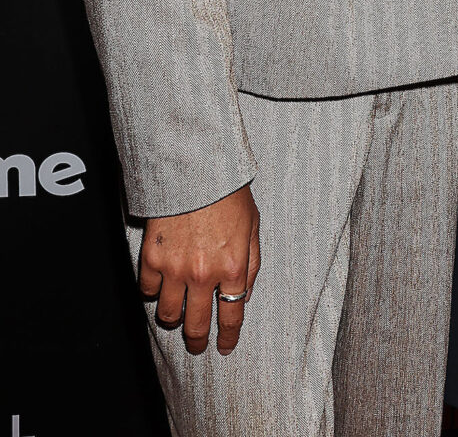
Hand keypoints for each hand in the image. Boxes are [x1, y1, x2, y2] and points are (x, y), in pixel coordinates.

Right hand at [138, 183, 260, 355]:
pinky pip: (148, 290)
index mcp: (234, 266)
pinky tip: (160, 287)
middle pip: (196, 325)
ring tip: (177, 317)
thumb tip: (244, 294)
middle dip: (197, 340)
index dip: (227, 337)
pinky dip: (153, 292)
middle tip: (197, 345)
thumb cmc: (229, 192)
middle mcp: (204, 273)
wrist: (197, 167)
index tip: (224, 347)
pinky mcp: (152, 257)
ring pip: (169, 314)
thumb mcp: (253, 226)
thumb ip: (251, 264)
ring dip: (174, 319)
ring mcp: (176, 268)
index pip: (231, 316)